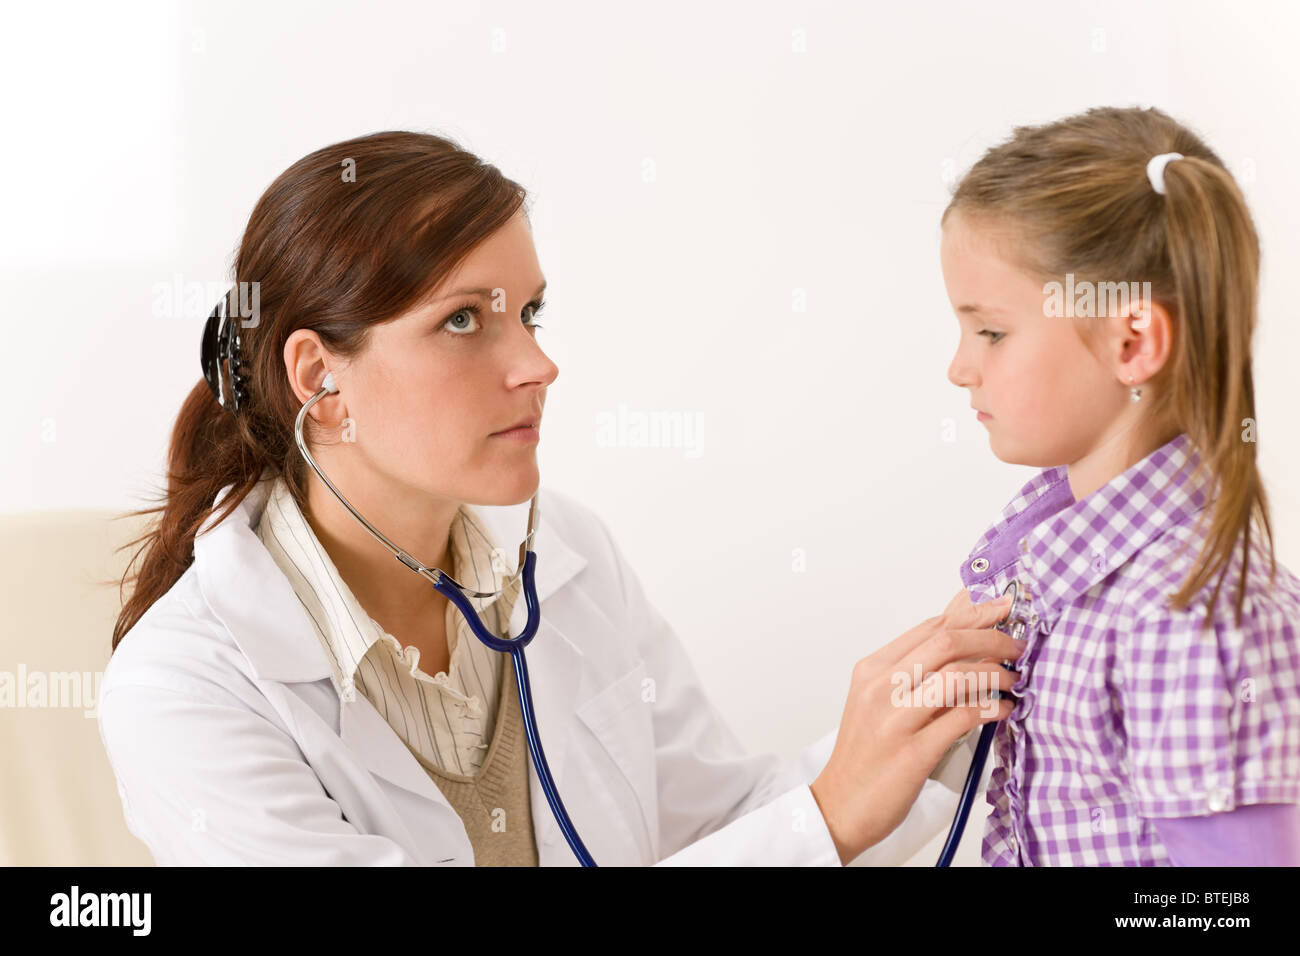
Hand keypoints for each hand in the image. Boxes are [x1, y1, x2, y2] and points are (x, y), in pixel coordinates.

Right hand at [809, 589, 1024, 863]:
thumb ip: (917, 672)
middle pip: (947, 641)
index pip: (931, 626)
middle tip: (1017, 645)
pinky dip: (992, 709)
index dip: (973, 613)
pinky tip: (1003, 710)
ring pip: (958, 675)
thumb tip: (963, 639)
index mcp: (872, 669)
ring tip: (1013, 681)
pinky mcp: (913, 752)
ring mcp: (895, 719)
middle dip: (992, 637)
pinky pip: (964, 718)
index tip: (1003, 611)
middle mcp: (880, 687)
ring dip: (997, 674)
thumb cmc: (866, 755)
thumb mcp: (880, 702)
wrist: (840, 806)